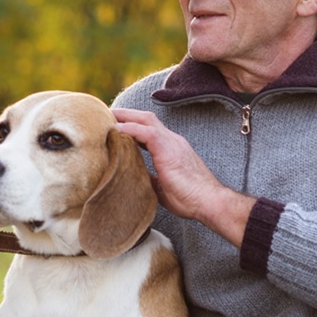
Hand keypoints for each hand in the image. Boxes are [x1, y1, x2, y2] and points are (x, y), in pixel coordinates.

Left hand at [112, 108, 256, 246]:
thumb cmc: (190, 199)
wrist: (209, 202)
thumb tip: (135, 178)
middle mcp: (172, 141)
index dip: (133, 126)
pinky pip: (146, 132)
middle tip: (107, 114)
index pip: (150, 130)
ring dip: (125, 117)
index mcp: (172, 149)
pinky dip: (130, 128)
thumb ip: (151, 179)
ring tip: (107, 117)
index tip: (116, 127)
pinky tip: (116, 129)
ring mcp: (172, 143)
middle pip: (146, 118)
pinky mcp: (169, 149)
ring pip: (145, 120)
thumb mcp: (163, 187)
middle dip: (127, 114)